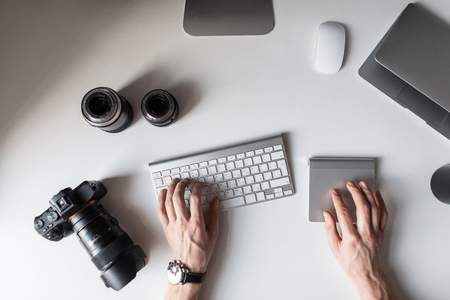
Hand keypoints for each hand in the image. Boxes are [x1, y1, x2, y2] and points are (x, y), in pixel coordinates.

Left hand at [157, 178, 218, 299]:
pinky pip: (160, 211)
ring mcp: (173, 225)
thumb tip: (215, 202)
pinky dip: (160, 200)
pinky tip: (162, 193)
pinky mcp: (166, 228)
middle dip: (180, 185)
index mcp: (196, 224)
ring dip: (170, 189)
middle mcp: (183, 223)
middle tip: (184, 181)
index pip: (194, 199)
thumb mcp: (213, 233)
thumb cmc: (201, 251)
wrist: (189, 265)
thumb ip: (214, 215)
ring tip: (173, 182)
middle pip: (178, 197)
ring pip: (168, 202)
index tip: (197, 185)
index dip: (196, 188)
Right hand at [324, 181, 395, 299]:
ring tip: (363, 185)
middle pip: (362, 207)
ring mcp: (375, 232)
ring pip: (374, 208)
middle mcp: (365, 234)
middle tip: (350, 184)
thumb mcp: (334, 247)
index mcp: (351, 238)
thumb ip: (330, 229)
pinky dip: (381, 203)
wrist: (366, 273)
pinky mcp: (381, 232)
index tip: (335, 193)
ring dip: (368, 194)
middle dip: (355, 192)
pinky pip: (383, 215)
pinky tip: (376, 195)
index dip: (338, 201)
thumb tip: (327, 215)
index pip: (344, 213)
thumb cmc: (350, 262)